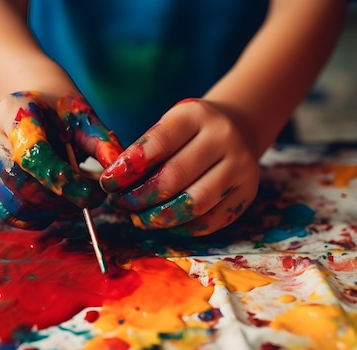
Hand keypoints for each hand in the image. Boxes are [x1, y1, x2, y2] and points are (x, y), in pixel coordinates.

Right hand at [0, 91, 122, 229]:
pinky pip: (8, 213)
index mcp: (15, 112)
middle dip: (60, 201)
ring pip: (14, 203)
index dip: (64, 181)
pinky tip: (55, 208)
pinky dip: (35, 219)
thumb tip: (117, 173)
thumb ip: (101, 142)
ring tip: (74, 203)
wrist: (33, 108)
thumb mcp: (83, 118)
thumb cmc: (60, 114)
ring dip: (50, 212)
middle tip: (90, 202)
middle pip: (20, 183)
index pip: (33, 155)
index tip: (93, 195)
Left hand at [99, 98, 259, 235]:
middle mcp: (224, 137)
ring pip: (194, 203)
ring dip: (159, 217)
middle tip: (120, 204)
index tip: (108, 183)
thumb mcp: (168, 126)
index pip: (158, 144)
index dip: (129, 168)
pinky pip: (211, 220)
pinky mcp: (248, 192)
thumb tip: (114, 186)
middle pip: (174, 177)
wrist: (238, 128)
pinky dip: (183, 228)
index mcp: (196, 115)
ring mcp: (240, 166)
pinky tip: (166, 223)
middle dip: (139, 197)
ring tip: (139, 217)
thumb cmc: (190, 131)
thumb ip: (144, 152)